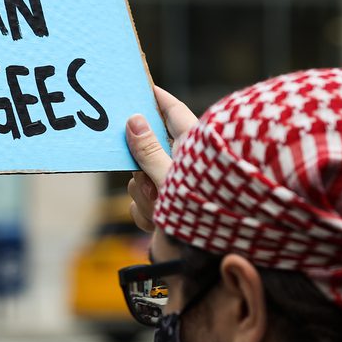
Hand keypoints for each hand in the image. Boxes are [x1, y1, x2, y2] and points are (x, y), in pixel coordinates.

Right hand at [125, 86, 197, 231]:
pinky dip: (148, 216)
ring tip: (162, 210)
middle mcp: (185, 164)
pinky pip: (143, 206)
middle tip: (150, 183)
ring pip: (141, 182)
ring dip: (147, 199)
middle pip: (146, 152)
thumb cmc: (204, 211)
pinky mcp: (169, 210)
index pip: (172, 110)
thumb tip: (134, 120)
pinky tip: (159, 226)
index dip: (156, 97)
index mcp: (193, 146)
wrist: (208, 257)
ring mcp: (175, 187)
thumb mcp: (172, 176)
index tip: (139, 84)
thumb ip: (150, 150)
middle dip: (142, 172)